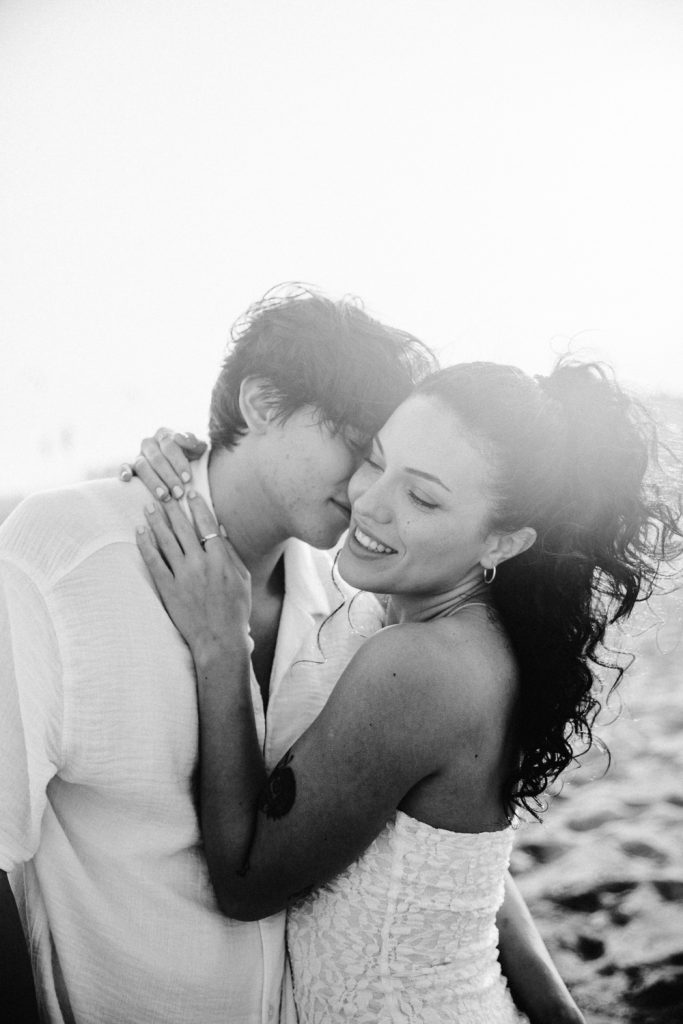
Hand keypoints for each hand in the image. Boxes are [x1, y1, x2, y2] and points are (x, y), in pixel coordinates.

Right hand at [120, 428, 206, 501]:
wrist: (185, 465)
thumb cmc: (192, 456)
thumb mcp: (198, 448)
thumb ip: (192, 441)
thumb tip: (179, 437)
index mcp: (165, 435)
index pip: (170, 446)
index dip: (179, 463)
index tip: (188, 479)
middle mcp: (150, 443)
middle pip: (157, 459)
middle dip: (169, 477)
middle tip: (179, 493)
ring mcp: (139, 455)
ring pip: (142, 466)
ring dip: (153, 481)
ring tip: (165, 496)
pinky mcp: (131, 466)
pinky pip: (124, 466)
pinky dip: (124, 471)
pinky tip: (128, 479)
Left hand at [136, 492, 251, 662]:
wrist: (219, 639)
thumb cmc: (235, 610)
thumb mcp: (241, 578)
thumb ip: (230, 552)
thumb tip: (219, 528)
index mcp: (220, 559)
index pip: (206, 524)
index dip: (196, 506)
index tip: (188, 493)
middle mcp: (200, 563)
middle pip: (182, 528)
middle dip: (172, 507)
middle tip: (162, 492)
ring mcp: (182, 576)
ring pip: (166, 541)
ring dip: (156, 521)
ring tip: (149, 506)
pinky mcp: (168, 588)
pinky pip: (153, 561)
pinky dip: (145, 544)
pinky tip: (139, 532)